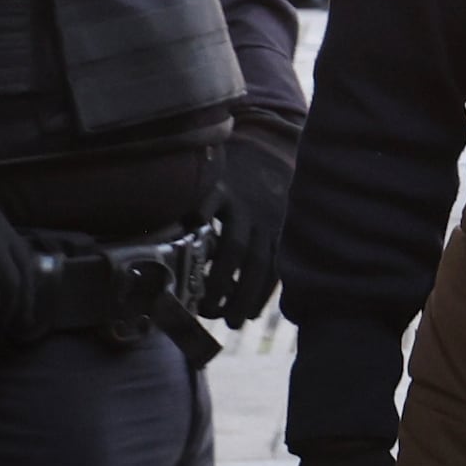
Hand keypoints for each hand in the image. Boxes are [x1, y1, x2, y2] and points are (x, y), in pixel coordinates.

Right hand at [197, 129, 293, 324]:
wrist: (264, 146)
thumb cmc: (265, 197)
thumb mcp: (275, 225)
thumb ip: (267, 257)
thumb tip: (251, 306)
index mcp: (279, 230)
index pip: (273, 270)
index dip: (260, 297)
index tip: (245, 319)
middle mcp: (264, 218)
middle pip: (255, 262)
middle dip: (241, 296)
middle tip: (223, 320)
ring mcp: (242, 202)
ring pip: (235, 243)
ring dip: (220, 276)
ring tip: (205, 302)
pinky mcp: (220, 186)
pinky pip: (209, 207)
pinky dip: (199, 226)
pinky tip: (186, 248)